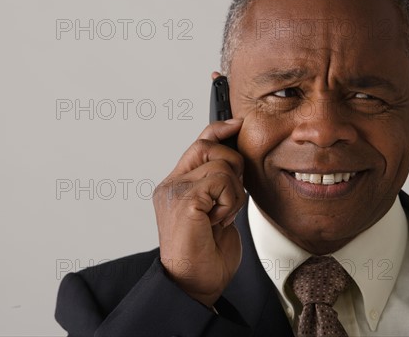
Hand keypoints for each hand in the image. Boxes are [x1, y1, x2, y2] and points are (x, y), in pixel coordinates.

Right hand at [153, 119, 245, 306]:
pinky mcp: (184, 200)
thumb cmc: (206, 255)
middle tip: (230, 199)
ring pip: (221, 164)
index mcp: (177, 185)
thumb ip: (219, 185)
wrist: (194, 285)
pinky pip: (222, 181)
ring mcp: (175, 191)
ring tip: (221, 217)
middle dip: (233, 166)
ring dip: (233, 193)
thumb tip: (237, 160)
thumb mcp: (218, 211)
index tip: (237, 124)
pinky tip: (219, 221)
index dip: (219, 130)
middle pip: (209, 145)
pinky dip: (230, 202)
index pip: (198, 144)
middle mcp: (171, 184)